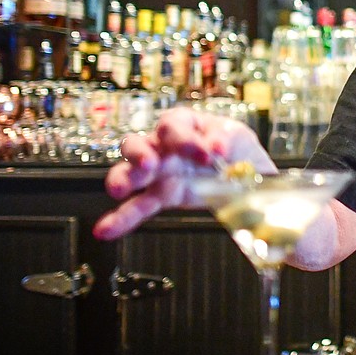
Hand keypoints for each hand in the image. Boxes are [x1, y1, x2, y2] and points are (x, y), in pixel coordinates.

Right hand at [93, 106, 276, 240]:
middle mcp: (166, 146)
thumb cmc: (238, 149)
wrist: (250, 177)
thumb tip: (216, 147)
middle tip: (148, 164)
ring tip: (120, 190)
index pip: (173, 125)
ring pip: (131, 172)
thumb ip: (225, 139)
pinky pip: (138, 206)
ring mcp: (161, 172)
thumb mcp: (238, 136)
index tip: (206, 154)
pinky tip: (106, 229)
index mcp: (185, 125)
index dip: (185, 139)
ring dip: (123, 179)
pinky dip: (122, 219)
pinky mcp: (164, 195)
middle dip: (139, 153)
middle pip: (139, 143)